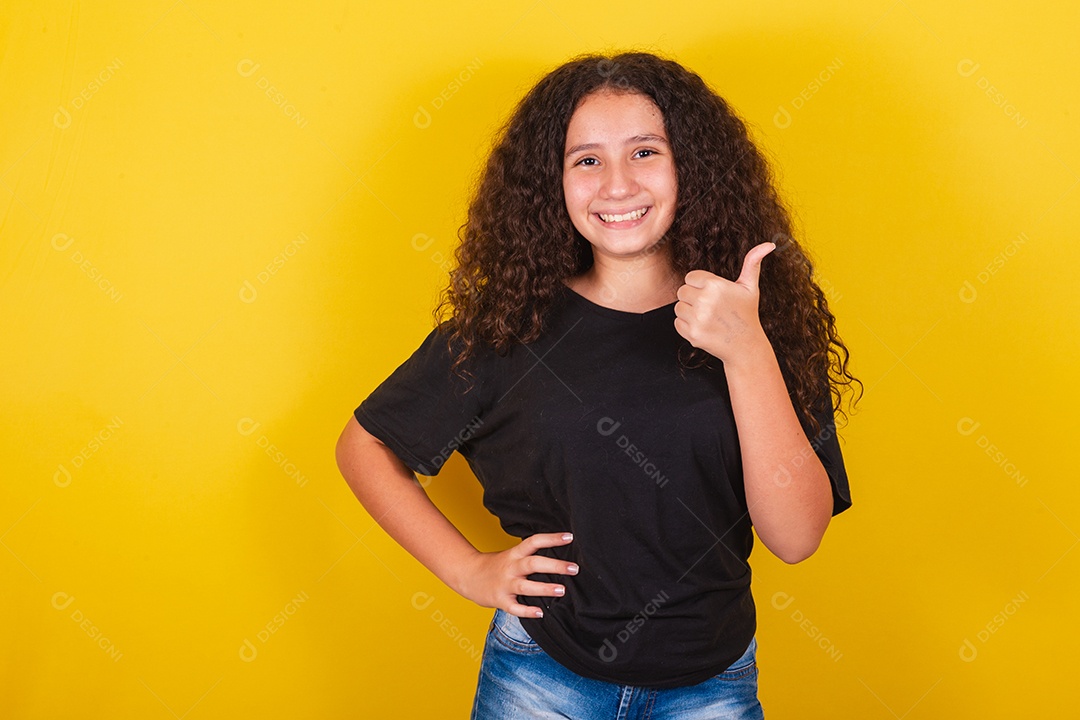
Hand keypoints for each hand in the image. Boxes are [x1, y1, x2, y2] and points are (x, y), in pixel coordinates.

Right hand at [456, 532, 577, 617]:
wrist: (467, 575)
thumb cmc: (495, 566)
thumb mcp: (511, 555)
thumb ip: (530, 556)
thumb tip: (559, 556)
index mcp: (514, 554)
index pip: (534, 541)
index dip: (552, 538)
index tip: (570, 537)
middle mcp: (511, 567)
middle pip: (533, 563)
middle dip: (554, 565)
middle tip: (574, 568)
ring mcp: (505, 584)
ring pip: (525, 586)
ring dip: (544, 588)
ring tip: (562, 590)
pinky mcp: (500, 600)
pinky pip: (514, 607)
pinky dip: (527, 611)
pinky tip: (540, 613)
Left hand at [674, 241, 774, 362]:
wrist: (745, 346)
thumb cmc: (746, 314)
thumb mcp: (750, 287)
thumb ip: (753, 263)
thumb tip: (769, 244)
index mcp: (715, 285)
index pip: (690, 277)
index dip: (700, 285)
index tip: (713, 294)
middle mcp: (705, 300)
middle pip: (682, 291)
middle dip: (693, 298)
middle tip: (710, 307)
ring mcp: (697, 318)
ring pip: (678, 307)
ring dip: (688, 312)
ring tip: (707, 317)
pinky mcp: (692, 333)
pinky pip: (677, 323)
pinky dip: (686, 326)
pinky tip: (703, 327)